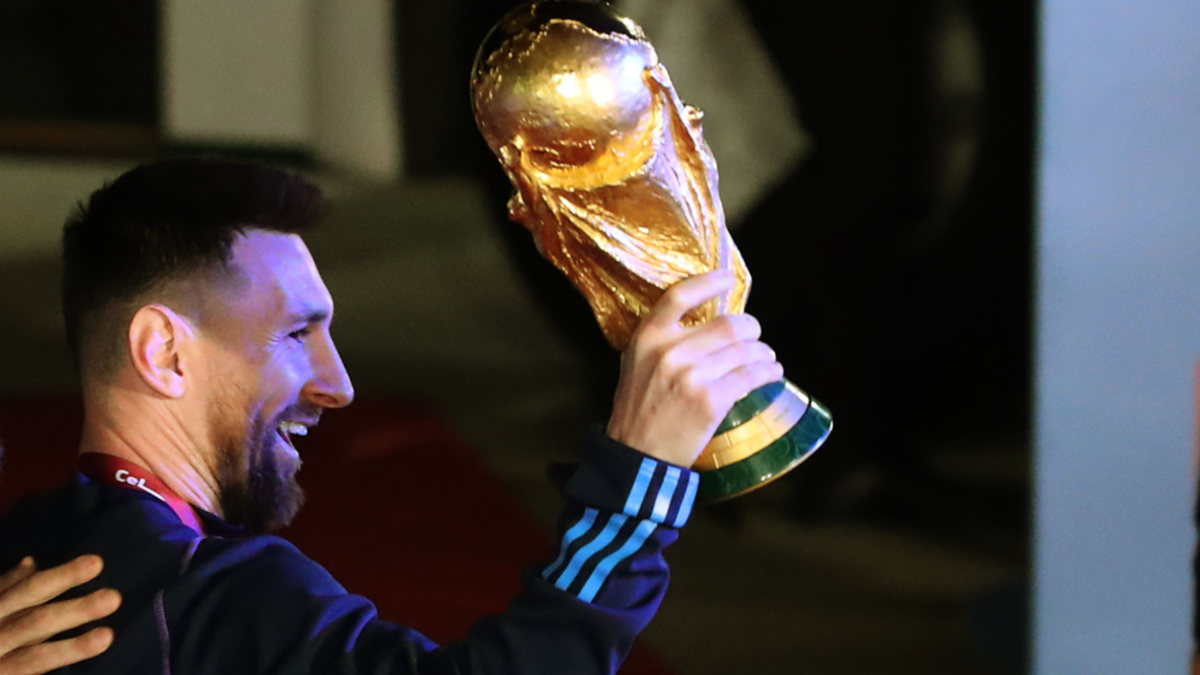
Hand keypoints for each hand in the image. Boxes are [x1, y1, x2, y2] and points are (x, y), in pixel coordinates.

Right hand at [0, 555, 120, 674]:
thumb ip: (4, 587)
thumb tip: (31, 562)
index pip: (28, 590)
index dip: (61, 577)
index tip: (98, 563)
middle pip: (34, 621)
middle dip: (74, 611)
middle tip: (114, 598)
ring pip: (34, 658)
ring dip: (71, 649)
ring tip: (107, 636)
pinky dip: (58, 666)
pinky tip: (81, 670)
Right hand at [607, 271, 783, 466]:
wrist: (637, 454)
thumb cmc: (639, 406)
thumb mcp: (638, 362)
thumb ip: (664, 337)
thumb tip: (706, 317)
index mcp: (648, 337)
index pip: (681, 295)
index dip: (709, 282)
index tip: (728, 279)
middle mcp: (669, 352)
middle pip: (728, 324)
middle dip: (751, 328)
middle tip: (754, 335)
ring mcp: (692, 377)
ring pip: (745, 350)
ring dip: (763, 353)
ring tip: (766, 358)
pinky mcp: (711, 401)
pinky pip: (750, 377)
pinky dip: (768, 373)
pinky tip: (772, 373)